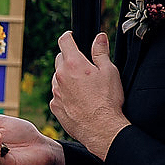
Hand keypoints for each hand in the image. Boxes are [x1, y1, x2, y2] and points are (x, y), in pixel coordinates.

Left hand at [49, 32, 128, 159]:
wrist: (101, 128)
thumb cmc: (107, 100)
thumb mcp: (109, 71)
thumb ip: (101, 52)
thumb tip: (99, 37)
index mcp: (73, 64)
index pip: (64, 41)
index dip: (69, 36)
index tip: (71, 37)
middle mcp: (60, 76)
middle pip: (60, 59)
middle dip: (69, 58)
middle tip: (83, 66)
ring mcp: (55, 92)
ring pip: (57, 78)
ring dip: (66, 78)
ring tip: (84, 87)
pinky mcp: (54, 106)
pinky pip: (57, 95)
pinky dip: (65, 94)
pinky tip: (78, 100)